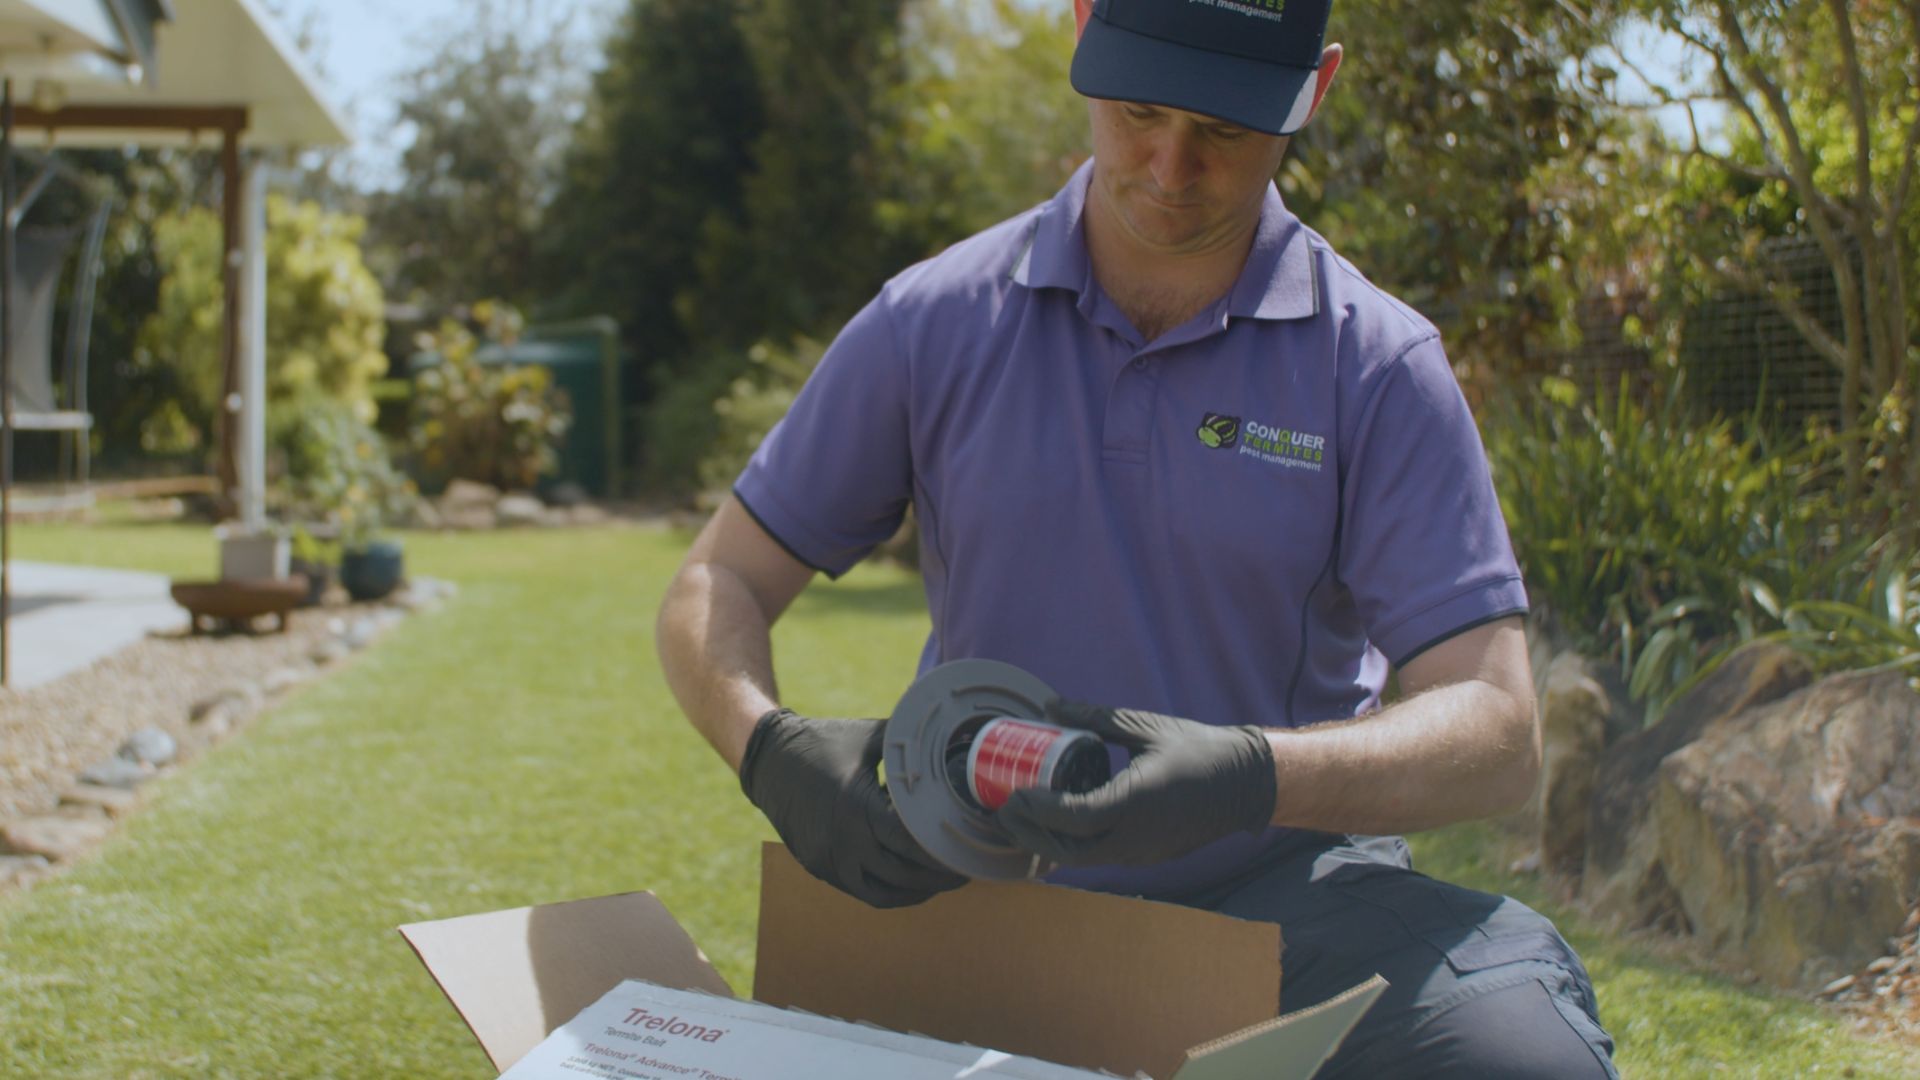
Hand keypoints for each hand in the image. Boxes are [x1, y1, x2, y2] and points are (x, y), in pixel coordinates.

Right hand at [739, 708, 967, 906]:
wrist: (769, 759)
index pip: (912, 843)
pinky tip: (914, 883)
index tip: (968, 852)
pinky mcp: (821, 868)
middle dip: (940, 876)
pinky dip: (893, 893)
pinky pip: (865, 892)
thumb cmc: (824, 742)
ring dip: (919, 888)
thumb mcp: (870, 736)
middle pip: (905, 873)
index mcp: (857, 805)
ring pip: (887, 891)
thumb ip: (910, 745)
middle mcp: (843, 840)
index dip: (944, 853)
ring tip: (945, 878)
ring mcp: (829, 859)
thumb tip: (954, 739)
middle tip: (967, 868)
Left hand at [994, 698, 1275, 865]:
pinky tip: (1057, 827)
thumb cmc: (1199, 750)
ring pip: (1083, 860)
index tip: (1013, 794)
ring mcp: (1142, 852)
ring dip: (1048, 844)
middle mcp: (1135, 837)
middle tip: (1004, 812)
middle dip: (1030, 836)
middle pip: (1067, 851)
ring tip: (1022, 821)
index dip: (1036, 810)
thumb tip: (1052, 705)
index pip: (1072, 817)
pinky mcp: (1148, 856)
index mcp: (1133, 803)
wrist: (1245, 783)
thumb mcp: (1143, 727)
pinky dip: (1073, 846)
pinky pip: (1101, 857)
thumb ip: (1094, 717)